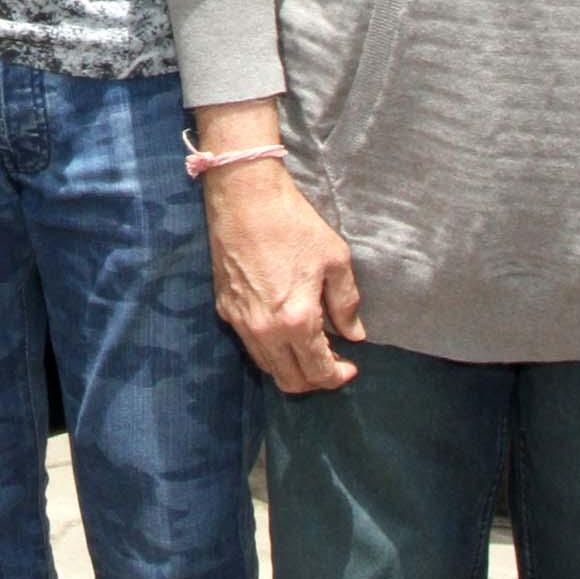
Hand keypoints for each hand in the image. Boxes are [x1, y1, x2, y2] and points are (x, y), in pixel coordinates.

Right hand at [205, 159, 364, 392]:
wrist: (244, 197)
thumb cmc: (294, 224)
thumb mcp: (335, 260)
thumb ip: (346, 303)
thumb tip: (354, 333)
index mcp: (296, 320)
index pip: (318, 371)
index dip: (338, 376)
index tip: (351, 366)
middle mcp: (265, 330)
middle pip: (290, 381)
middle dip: (315, 380)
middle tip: (332, 362)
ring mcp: (240, 321)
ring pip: (267, 367)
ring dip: (291, 367)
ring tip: (310, 347)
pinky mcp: (224, 308)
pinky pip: (249, 344)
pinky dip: (270, 349)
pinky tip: (284, 329)